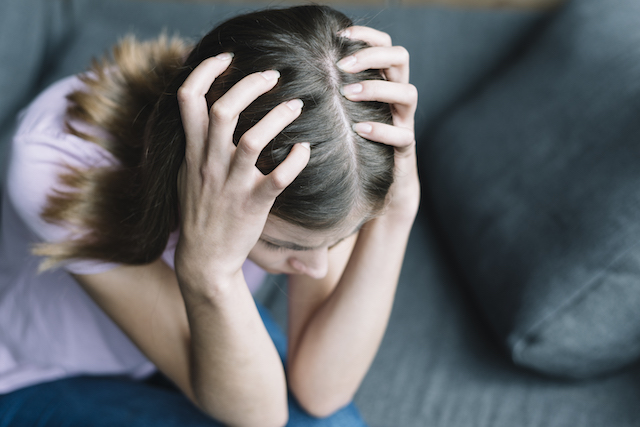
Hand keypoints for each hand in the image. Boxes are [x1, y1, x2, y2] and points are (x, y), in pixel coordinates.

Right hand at [174, 53, 309, 289]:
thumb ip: (195, 141)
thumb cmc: (200, 211)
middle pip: (224, 109)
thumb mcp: (187, 172)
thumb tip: (202, 110)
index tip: (228, 58)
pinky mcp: (253, 205)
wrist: (204, 259)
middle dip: (250, 84)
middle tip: (273, 75)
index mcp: (192, 151)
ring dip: (278, 116)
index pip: (187, 98)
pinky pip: (278, 178)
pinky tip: (305, 150)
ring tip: (296, 106)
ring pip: (254, 140)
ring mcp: (232, 184)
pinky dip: (295, 161)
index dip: (205, 71)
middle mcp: (209, 163)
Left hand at [338, 27, 419, 220]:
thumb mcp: (344, 112)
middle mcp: (399, 97)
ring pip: (408, 93)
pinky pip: (403, 135)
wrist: (381, 185)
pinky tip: (359, 129)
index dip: (367, 35)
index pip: (386, 45)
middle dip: (372, 56)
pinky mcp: (405, 148)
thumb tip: (296, 70)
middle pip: (402, 58)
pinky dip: (382, 130)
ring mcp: (404, 121)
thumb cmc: (354, 142)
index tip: (340, 36)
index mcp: (386, 82)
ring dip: (376, 88)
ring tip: (347, 94)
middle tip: (343, 65)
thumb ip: (332, 90)